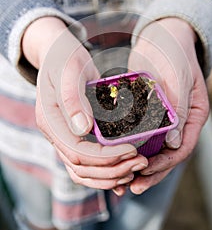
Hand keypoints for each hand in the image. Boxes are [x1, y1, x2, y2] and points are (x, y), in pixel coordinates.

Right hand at [22, 17, 147, 189]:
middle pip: (82, 168)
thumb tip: (83, 129)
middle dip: (113, 170)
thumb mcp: (69, 70)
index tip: (132, 151)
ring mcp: (64, 137)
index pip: (78, 152)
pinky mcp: (75, 136)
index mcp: (51, 121)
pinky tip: (124, 168)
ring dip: (110, 175)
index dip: (106, 158)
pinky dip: (105, 171)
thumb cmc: (65, 57)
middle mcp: (56, 134)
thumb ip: (73, 98)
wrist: (59, 54)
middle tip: (141, 163)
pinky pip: (87, 163)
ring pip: (83, 172)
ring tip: (136, 168)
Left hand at [126, 17, 208, 193]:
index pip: (183, 147)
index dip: (165, 164)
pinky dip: (128, 145)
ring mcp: (162, 117)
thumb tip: (174, 143)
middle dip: (149, 171)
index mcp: (193, 115)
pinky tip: (114, 155)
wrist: (160, 36)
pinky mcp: (146, 111)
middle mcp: (179, 121)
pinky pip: (138, 133)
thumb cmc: (174, 53)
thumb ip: (179, 109)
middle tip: (131, 185)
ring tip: (120, 179)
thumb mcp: (179, 78)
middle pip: (166, 154)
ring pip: (151, 147)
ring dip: (137, 163)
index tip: (145, 172)